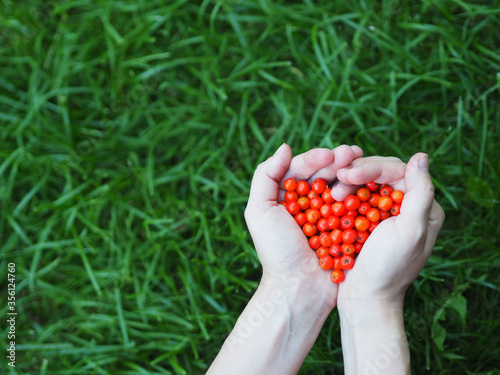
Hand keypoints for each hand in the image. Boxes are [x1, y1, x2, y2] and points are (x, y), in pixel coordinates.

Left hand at [244, 143, 362, 305]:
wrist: (298, 290)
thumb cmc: (276, 251)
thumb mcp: (259, 211)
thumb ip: (265, 176)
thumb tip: (285, 146)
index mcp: (285, 196)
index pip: (300, 168)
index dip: (315, 158)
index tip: (330, 156)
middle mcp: (307, 203)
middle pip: (324, 174)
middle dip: (338, 161)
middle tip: (353, 153)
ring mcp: (327, 215)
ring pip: (340, 186)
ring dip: (352, 173)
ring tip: (363, 162)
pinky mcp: (344, 228)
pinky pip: (354, 206)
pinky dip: (362, 193)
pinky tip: (373, 182)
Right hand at [335, 154, 444, 309]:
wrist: (365, 298)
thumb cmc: (388, 268)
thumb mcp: (409, 231)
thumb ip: (420, 193)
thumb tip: (421, 155)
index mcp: (423, 207)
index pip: (398, 172)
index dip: (372, 167)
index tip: (346, 174)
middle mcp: (405, 205)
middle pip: (381, 173)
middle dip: (357, 173)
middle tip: (337, 180)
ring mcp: (383, 212)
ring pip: (365, 181)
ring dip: (347, 182)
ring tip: (332, 192)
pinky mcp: (365, 219)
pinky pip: (353, 196)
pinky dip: (341, 194)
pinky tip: (330, 197)